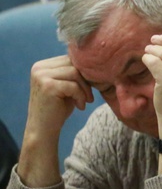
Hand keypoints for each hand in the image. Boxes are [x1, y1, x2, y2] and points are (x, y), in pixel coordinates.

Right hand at [18, 55, 93, 186]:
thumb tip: (95, 61)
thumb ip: (74, 73)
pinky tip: (80, 107)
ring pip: (75, 73)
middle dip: (86, 80)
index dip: (84, 72)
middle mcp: (39, 67)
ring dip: (85, 89)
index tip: (90, 87)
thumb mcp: (67, 87)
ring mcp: (41, 76)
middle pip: (74, 64)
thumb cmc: (58, 108)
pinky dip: (81, 96)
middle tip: (89, 96)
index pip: (71, 58)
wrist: (44, 130)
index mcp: (43, 65)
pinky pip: (73, 85)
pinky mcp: (47, 86)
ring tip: (85, 101)